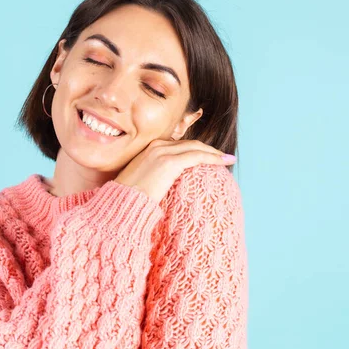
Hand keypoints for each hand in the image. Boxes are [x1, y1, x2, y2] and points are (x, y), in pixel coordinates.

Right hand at [115, 139, 235, 202]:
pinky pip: (198, 156)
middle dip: (208, 149)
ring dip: (214, 152)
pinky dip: (213, 158)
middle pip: (189, 144)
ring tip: (227, 159)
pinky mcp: (170, 163)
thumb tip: (164, 185)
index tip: (207, 156)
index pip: (178, 145)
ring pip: (196, 148)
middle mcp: (156, 146)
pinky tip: (224, 161)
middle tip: (222, 156)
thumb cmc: (129, 199)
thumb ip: (154, 176)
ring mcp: (163, 153)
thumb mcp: (141, 181)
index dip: (195, 149)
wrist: (121, 204)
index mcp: (149, 148)